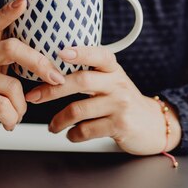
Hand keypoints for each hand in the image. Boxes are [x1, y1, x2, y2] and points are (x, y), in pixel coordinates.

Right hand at [0, 0, 65, 146]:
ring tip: (16, 116)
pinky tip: (8, 123)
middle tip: (55, 77)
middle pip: (11, 48)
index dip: (9, 11)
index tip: (25, 0)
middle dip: (39, 62)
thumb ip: (10, 64)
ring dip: (22, 107)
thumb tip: (48, 63)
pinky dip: (12, 118)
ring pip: (12, 85)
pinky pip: (2, 105)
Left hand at [25, 46, 181, 154]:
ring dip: (59, 120)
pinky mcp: (120, 126)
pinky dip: (73, 135)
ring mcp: (120, 105)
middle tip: (34, 97)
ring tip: (53, 126)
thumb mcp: (112, 81)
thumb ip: (90, 73)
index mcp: (113, 69)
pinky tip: (71, 135)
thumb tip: (50, 71)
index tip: (61, 52)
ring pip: (79, 109)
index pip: (99, 55)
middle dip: (52, 90)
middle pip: (81, 81)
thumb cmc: (123, 101)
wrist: (153, 125)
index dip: (81, 52)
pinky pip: (87, 130)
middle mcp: (117, 84)